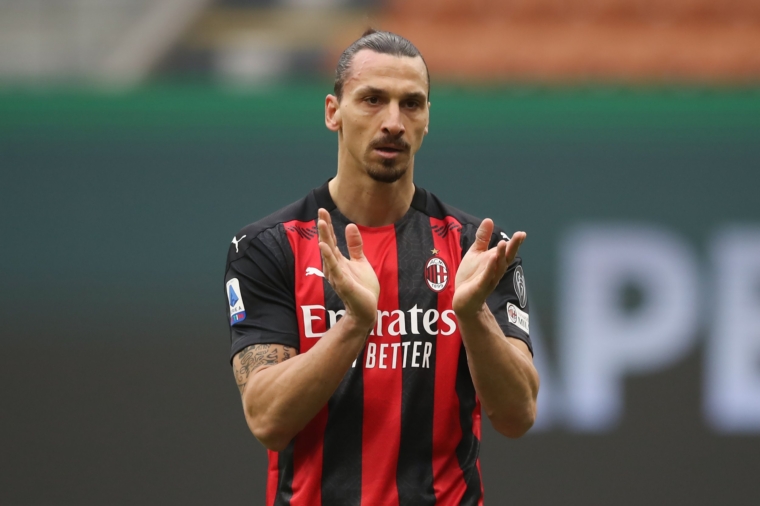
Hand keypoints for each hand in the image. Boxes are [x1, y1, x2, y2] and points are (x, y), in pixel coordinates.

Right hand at [317, 208, 379, 328]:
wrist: (367, 310)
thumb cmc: (362, 288)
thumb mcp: (360, 261)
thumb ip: (354, 245)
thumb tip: (350, 225)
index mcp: (339, 261)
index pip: (331, 240)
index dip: (328, 225)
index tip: (322, 210)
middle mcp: (334, 267)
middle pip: (328, 244)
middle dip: (324, 228)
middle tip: (320, 211)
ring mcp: (337, 275)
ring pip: (329, 254)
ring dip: (325, 239)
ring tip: (322, 223)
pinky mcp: (343, 284)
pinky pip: (335, 269)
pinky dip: (329, 257)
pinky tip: (324, 247)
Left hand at [453, 219, 525, 317]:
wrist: (463, 299)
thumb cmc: (471, 276)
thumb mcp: (476, 253)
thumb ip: (482, 238)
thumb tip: (489, 220)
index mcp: (495, 262)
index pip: (507, 251)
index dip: (514, 243)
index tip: (521, 233)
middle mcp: (495, 271)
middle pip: (506, 258)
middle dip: (513, 247)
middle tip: (520, 235)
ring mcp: (489, 279)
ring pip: (497, 268)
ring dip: (500, 256)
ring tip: (503, 243)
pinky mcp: (480, 287)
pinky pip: (486, 277)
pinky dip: (489, 269)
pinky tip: (492, 259)